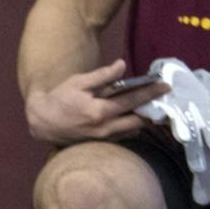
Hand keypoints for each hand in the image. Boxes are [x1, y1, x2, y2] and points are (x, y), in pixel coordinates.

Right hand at [25, 58, 169, 144]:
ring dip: (146, 119)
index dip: (151, 92)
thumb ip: (102, 76)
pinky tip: (139, 116)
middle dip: (155, 110)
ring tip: (157, 106)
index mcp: (100, 112)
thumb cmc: (59, 99)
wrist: (42, 123)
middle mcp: (106, 128)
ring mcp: (104, 139)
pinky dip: (134, 126)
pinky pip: (125, 135)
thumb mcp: (78, 82)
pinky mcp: (102, 143)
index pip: (133, 100)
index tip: (166, 86)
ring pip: (134, 130)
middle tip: (167, 99)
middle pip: (140, 120)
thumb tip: (122, 65)